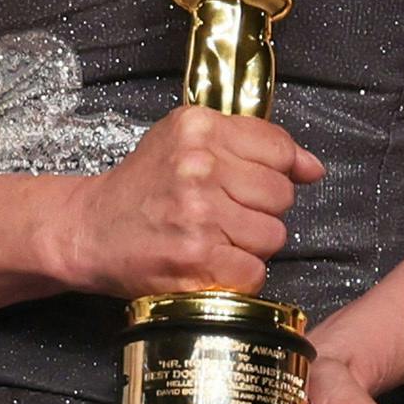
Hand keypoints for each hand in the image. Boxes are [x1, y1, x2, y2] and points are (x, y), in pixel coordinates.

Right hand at [64, 106, 321, 299]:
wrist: (90, 229)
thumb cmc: (142, 188)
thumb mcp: (188, 142)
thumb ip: (252, 145)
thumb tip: (312, 168)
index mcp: (199, 128)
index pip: (279, 148)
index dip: (278, 171)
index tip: (256, 184)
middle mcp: (200, 167)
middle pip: (281, 195)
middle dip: (261, 210)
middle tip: (225, 215)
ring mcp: (199, 214)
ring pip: (273, 236)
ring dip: (251, 245)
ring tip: (216, 239)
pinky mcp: (196, 259)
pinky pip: (255, 271)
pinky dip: (237, 275)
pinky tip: (210, 263)